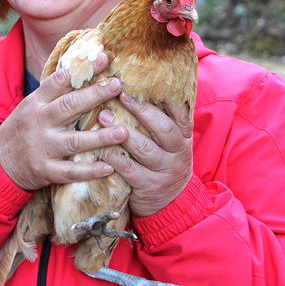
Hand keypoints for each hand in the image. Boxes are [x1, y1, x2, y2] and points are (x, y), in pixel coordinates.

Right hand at [0, 53, 123, 190]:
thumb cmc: (22, 130)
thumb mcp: (31, 106)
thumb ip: (54, 91)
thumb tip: (81, 69)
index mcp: (36, 103)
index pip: (59, 81)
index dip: (82, 70)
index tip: (104, 58)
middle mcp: (38, 123)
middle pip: (69, 106)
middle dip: (95, 95)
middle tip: (117, 85)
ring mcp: (41, 148)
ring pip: (73, 141)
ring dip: (100, 137)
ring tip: (123, 131)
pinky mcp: (44, 170)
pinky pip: (70, 171)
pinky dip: (89, 171)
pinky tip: (108, 167)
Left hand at [99, 94, 193, 216]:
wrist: (172, 204)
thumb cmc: (165, 163)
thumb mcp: (172, 143)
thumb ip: (163, 120)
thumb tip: (143, 87)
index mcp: (184, 137)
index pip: (181, 113)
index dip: (168, 98)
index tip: (149, 81)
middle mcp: (178, 152)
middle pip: (163, 128)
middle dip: (141, 110)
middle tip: (121, 94)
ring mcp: (165, 170)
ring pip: (145, 148)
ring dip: (122, 132)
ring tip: (103, 117)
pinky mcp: (149, 186)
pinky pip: (129, 169)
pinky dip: (114, 158)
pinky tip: (100, 148)